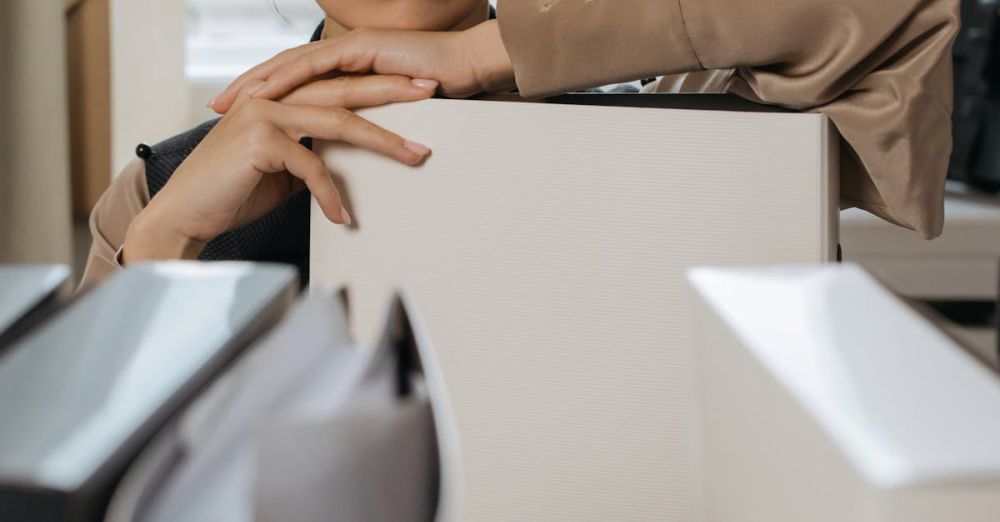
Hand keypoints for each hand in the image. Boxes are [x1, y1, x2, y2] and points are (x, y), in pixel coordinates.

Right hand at [123, 75, 436, 262]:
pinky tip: (344, 216)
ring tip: (416, 155)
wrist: (184, 215)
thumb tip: (345, 165)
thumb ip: (310, 158)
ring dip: (383, 141)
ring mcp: (264, 114)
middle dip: (393, 92)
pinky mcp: (258, 141)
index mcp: (279, 99)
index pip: (337, 86)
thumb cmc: (231, 194)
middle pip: (345, 91)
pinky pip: (311, 166)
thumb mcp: (281, 171)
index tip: (416, 90)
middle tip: (432, 92)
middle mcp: (272, 98)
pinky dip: (330, 193)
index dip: (378, 85)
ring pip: (338, 121)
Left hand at [209, 20, 514, 113]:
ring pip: (292, 65)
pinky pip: (316, 65)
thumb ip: (366, 121)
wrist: (467, 68)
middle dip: (248, 88)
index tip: (236, 116)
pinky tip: (265, 93)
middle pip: (284, 69)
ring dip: (258, 83)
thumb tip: (349, 149)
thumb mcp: (390, 112)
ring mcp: (350, 48)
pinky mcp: (361, 50)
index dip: (265, 96)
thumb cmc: (440, 92)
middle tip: (216, 106)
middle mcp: (343, 53)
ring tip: (231, 101)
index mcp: (347, 67)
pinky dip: (287, 79)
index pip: (297, 81)